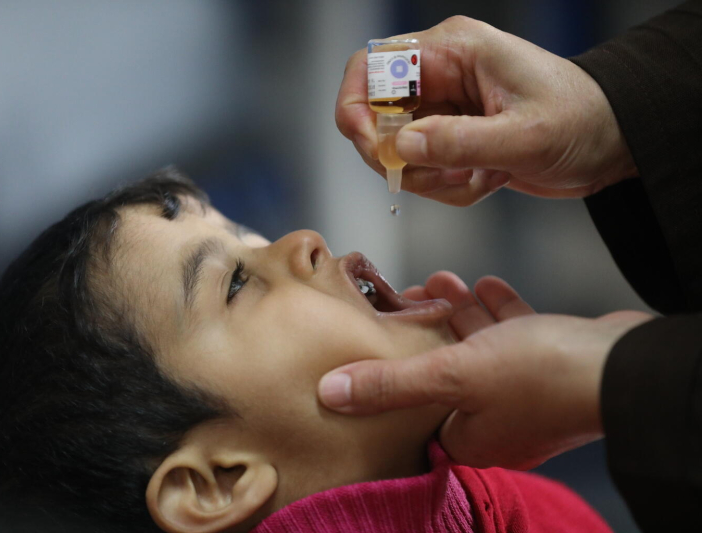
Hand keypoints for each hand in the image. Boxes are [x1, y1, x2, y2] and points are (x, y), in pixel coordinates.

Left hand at [318, 273, 652, 469]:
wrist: (623, 368)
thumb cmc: (539, 378)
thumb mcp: (452, 376)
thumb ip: (390, 384)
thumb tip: (330, 393)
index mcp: (468, 436)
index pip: (415, 409)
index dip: (393, 372)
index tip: (378, 334)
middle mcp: (497, 419)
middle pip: (447, 371)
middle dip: (426, 328)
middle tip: (404, 294)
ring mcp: (527, 393)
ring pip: (482, 348)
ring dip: (461, 312)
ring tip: (439, 280)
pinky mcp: (552, 365)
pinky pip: (515, 337)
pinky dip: (498, 311)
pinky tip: (487, 284)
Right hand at [335, 16, 637, 205]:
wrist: (612, 141)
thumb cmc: (582, 121)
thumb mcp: (523, 136)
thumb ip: (459, 142)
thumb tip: (401, 148)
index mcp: (453, 51)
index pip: (372, 67)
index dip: (355, 106)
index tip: (369, 147)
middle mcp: (440, 76)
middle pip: (376, 118)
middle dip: (401, 158)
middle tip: (439, 175)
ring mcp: (443, 109)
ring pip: (399, 152)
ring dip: (431, 178)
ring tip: (478, 175)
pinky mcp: (451, 137)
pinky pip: (423, 171)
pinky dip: (448, 186)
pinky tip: (487, 179)